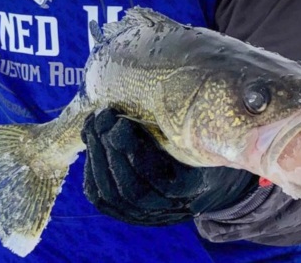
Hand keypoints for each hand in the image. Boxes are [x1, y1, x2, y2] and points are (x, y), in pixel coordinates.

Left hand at [80, 108, 257, 225]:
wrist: (207, 178)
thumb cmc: (206, 143)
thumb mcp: (209, 131)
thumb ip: (201, 119)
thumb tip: (202, 85)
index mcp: (192, 188)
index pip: (155, 180)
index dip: (132, 152)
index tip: (120, 121)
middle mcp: (169, 209)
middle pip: (128, 190)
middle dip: (108, 150)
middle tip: (101, 117)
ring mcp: (147, 215)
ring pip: (111, 195)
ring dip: (96, 157)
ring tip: (93, 125)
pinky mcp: (128, 212)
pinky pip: (101, 198)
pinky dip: (91, 171)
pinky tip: (91, 144)